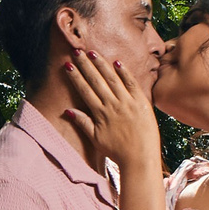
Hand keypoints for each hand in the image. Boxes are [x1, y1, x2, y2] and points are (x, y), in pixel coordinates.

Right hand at [61, 47, 161, 173]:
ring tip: (92, 53)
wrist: (140, 158)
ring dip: (101, 65)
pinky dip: (124, 73)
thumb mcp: (96, 139)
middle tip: (77, 51)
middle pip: (96, 81)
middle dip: (85, 65)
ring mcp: (127, 103)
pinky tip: (117, 62)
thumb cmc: (117, 151)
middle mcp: (112, 105)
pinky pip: (132, 84)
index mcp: (100, 114)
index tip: (68, 65)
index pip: (85, 90)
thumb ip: (82, 123)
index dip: (75, 77)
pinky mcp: (141, 103)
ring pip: (112, 79)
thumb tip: (67, 111)